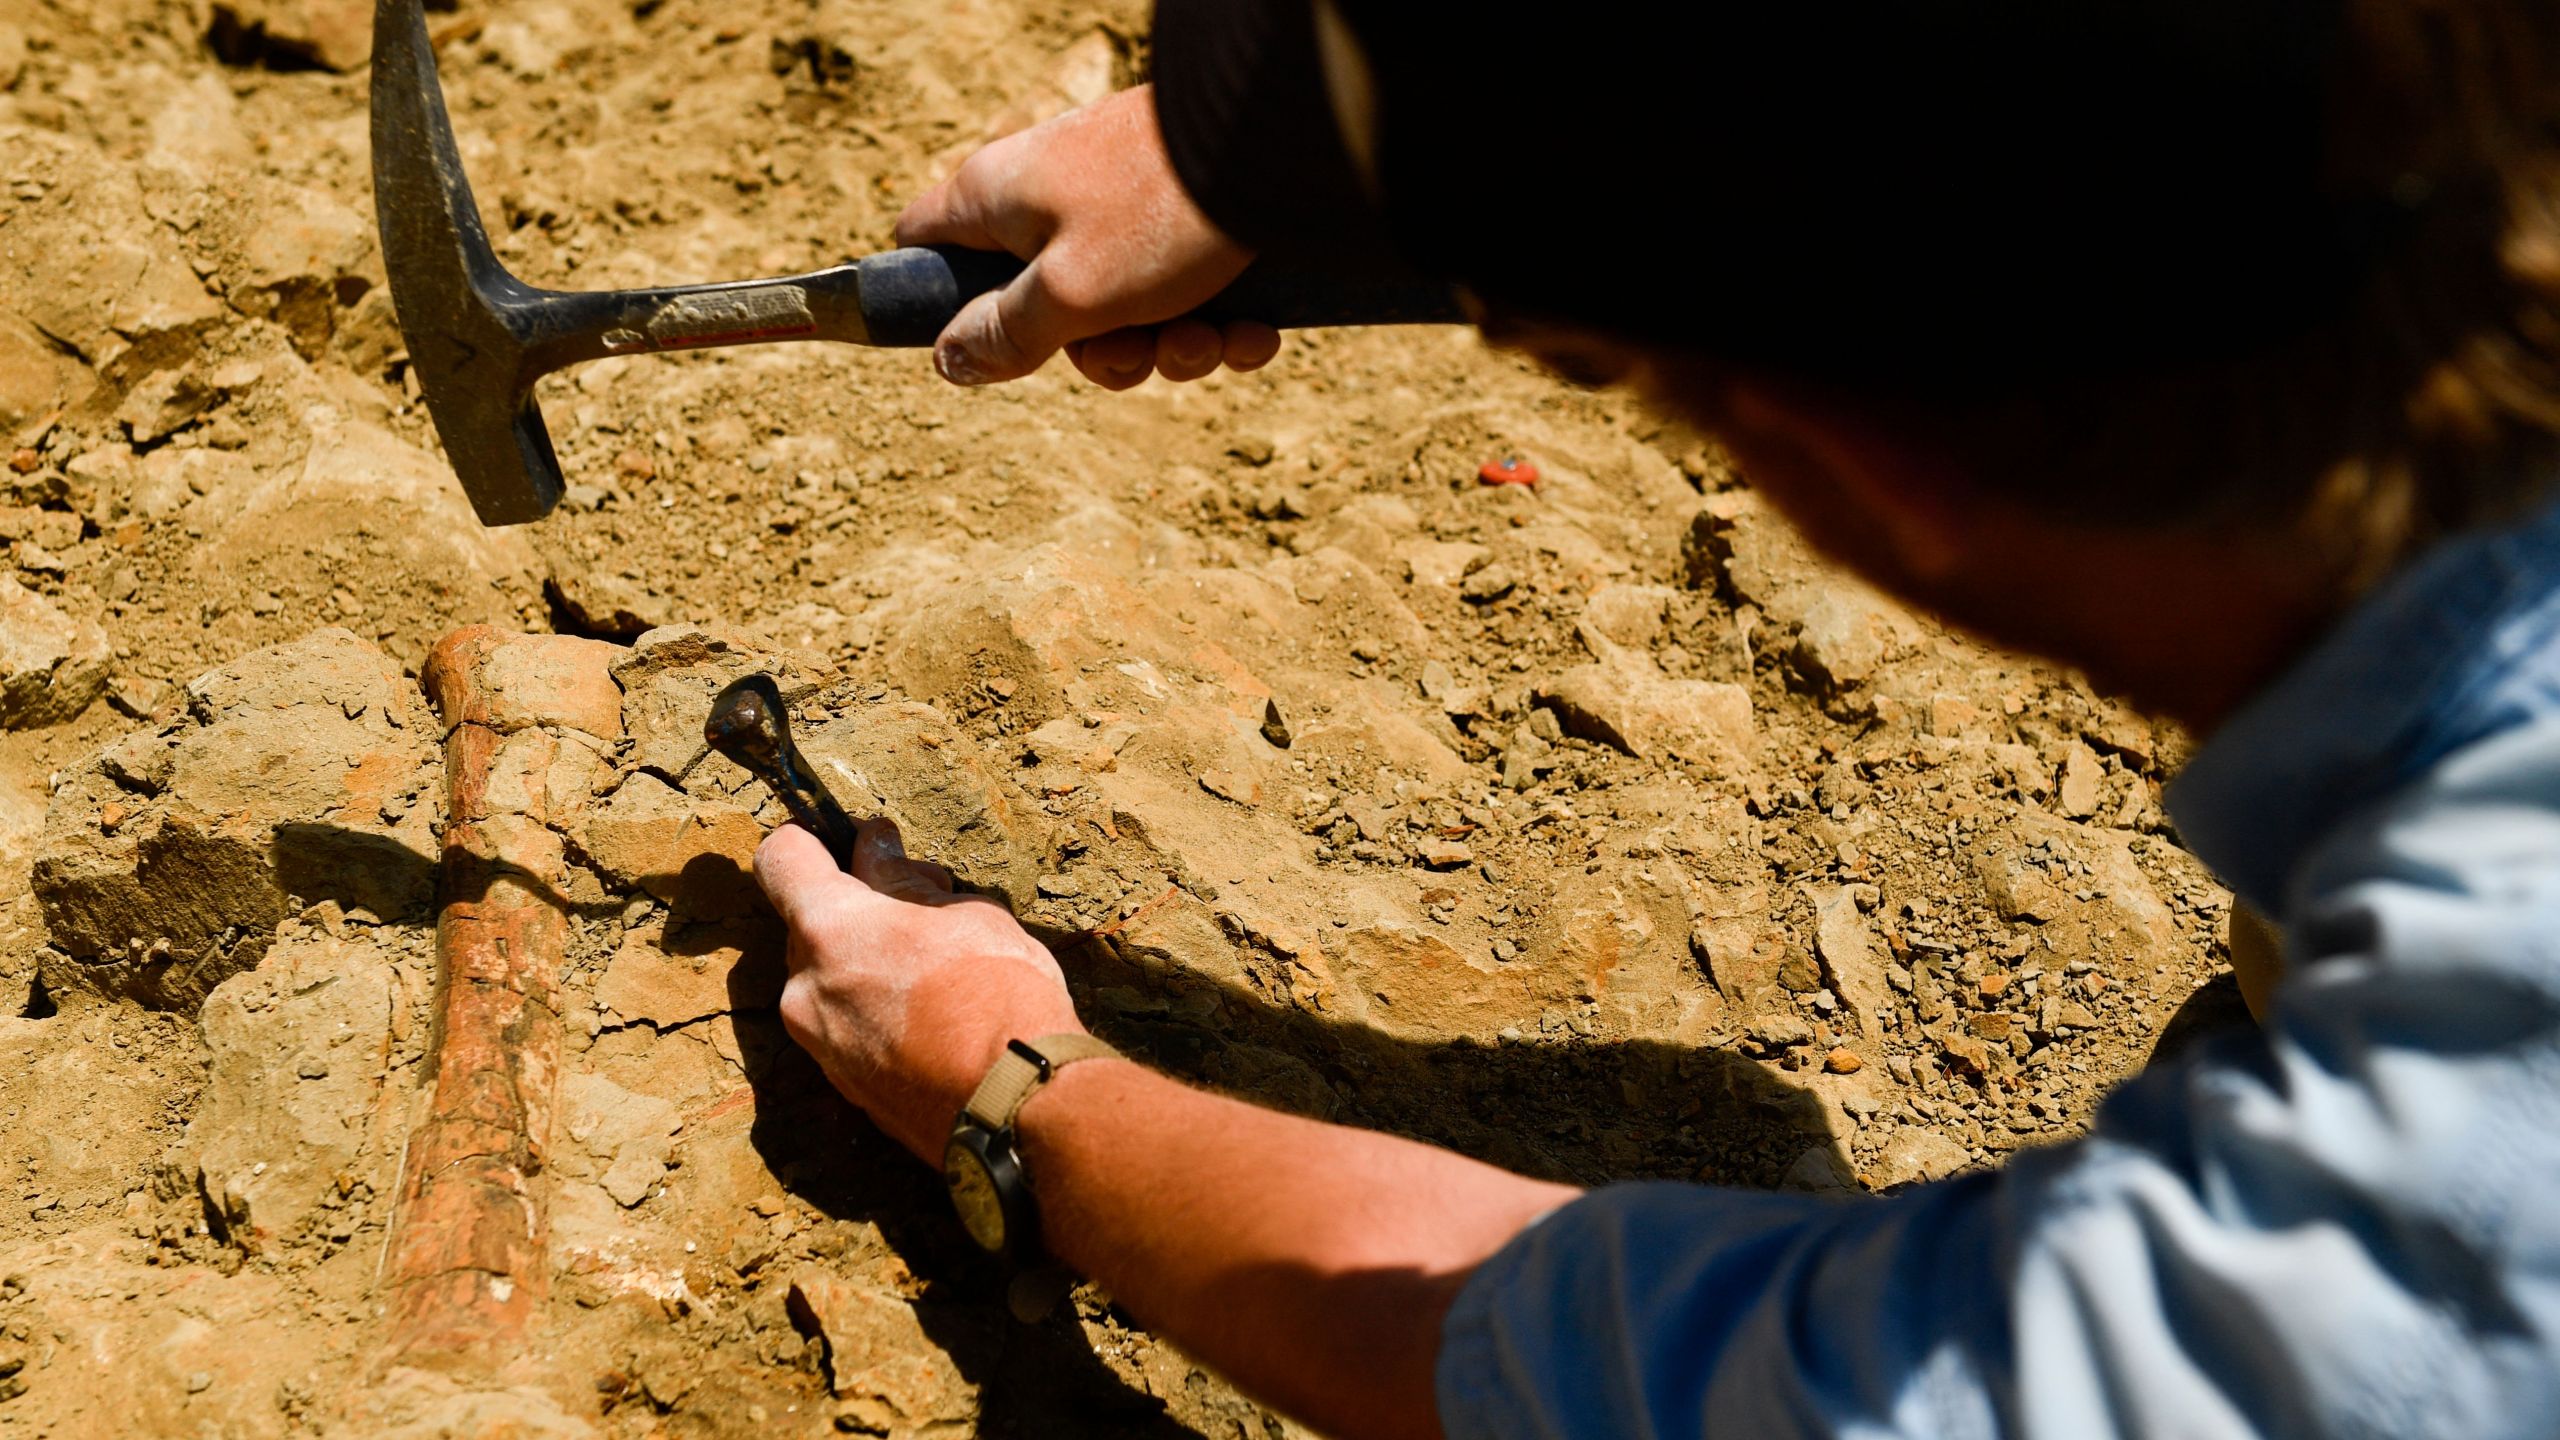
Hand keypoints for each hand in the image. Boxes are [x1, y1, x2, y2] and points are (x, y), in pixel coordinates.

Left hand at [754, 819, 1084, 1158]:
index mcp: (828, 930)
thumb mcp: (966, 916)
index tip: (851, 846)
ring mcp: (818, 1046)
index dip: (812, 843)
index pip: (781, 860)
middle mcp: (804, 989)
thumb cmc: (999, 998)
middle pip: (809, 926)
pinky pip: (844, 1029)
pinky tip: (933, 1017)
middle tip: (926, 905)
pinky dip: (874, 1012)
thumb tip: (876, 852)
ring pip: (827, 981)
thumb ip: (905, 883)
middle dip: (858, 909)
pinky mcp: (842, 1088)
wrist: (1015, 1108)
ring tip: (938, 968)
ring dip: (866, 964)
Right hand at [896, 85, 1281, 389]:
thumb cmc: (1163, 215)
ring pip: (1125, 312)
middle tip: (1138, 350)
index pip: (926, 244)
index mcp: (999, 199)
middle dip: (1100, 352)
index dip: (937, 299)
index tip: (981, 341)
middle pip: (1043, 308)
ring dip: (1171, 346)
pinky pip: (1185, 294)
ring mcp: (1123, 207)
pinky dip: (1220, 323)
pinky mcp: (1187, 219)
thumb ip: (1005, 332)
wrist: (1286, 150)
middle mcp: (1053, 196)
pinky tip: (1255, 330)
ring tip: (1208, 336)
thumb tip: (946, 359)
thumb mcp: (1069, 293)